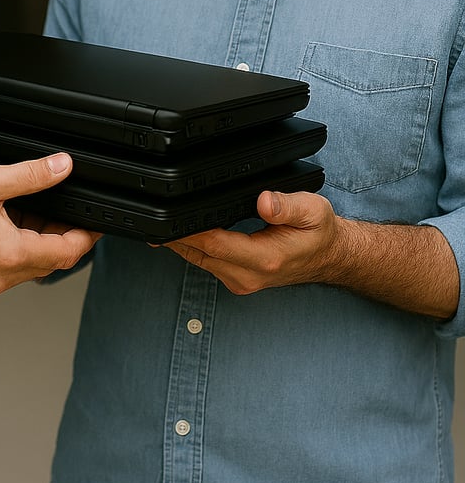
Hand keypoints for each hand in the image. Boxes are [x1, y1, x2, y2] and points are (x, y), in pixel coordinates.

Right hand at [0, 153, 99, 295]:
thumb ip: (31, 176)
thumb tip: (61, 168)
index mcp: (9, 254)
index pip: (67, 252)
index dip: (87, 235)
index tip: (96, 221)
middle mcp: (0, 277)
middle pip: (50, 261)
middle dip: (62, 234)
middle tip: (63, 206)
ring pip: (28, 265)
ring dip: (37, 240)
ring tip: (28, 207)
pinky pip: (7, 269)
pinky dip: (15, 247)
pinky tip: (4, 222)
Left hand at [164, 188, 341, 295]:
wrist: (330, 258)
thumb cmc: (320, 234)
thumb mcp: (313, 211)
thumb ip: (287, 206)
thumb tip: (264, 201)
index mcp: (265, 259)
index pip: (215, 244)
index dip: (190, 230)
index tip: (171, 213)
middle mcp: (248, 275)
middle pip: (199, 254)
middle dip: (175, 235)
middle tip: (154, 212)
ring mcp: (241, 281)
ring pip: (198, 260)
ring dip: (179, 242)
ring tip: (159, 221)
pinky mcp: (237, 280)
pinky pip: (205, 263)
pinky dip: (191, 248)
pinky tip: (181, 233)